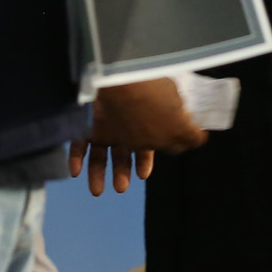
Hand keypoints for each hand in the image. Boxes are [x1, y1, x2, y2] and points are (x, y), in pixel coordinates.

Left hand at [70, 77, 207, 194]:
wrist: (125, 79)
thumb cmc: (153, 102)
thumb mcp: (180, 121)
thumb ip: (187, 136)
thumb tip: (196, 139)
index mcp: (145, 126)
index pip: (144, 148)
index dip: (144, 162)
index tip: (143, 175)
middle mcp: (123, 126)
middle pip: (121, 153)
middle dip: (121, 172)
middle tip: (121, 188)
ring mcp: (102, 124)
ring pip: (98, 152)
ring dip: (97, 173)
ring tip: (97, 191)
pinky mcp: (83, 122)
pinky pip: (76, 142)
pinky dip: (75, 158)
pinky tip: (75, 172)